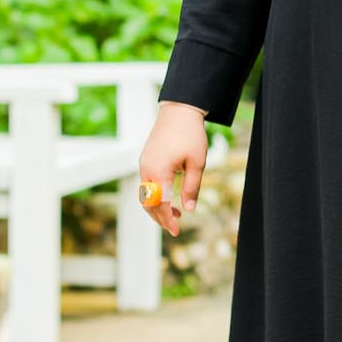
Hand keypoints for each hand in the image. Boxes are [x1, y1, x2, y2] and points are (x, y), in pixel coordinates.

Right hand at [138, 101, 208, 234]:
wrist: (179, 110)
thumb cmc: (190, 135)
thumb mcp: (197, 163)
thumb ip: (192, 187)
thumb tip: (188, 209)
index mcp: (159, 172)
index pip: (160, 204)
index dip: (168, 220)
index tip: (177, 231)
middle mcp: (147, 169)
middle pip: (148, 203)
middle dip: (160, 218)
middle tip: (174, 228)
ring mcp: (144, 163)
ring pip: (145, 195)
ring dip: (157, 207)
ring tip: (175, 214)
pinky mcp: (146, 159)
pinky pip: (147, 184)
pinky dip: (155, 195)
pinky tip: (169, 197)